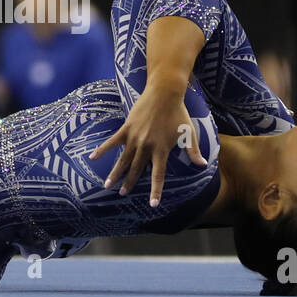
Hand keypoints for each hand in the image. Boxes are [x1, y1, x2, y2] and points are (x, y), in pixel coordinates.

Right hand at [89, 82, 207, 207]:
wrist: (165, 93)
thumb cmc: (178, 113)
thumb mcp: (189, 133)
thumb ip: (193, 151)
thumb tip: (203, 165)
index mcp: (161, 150)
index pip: (158, 175)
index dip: (155, 190)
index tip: (152, 204)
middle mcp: (146, 146)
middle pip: (136, 169)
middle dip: (129, 183)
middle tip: (122, 194)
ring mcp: (134, 137)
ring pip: (123, 159)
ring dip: (115, 173)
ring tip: (107, 185)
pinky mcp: (126, 128)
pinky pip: (112, 141)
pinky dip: (102, 149)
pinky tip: (93, 157)